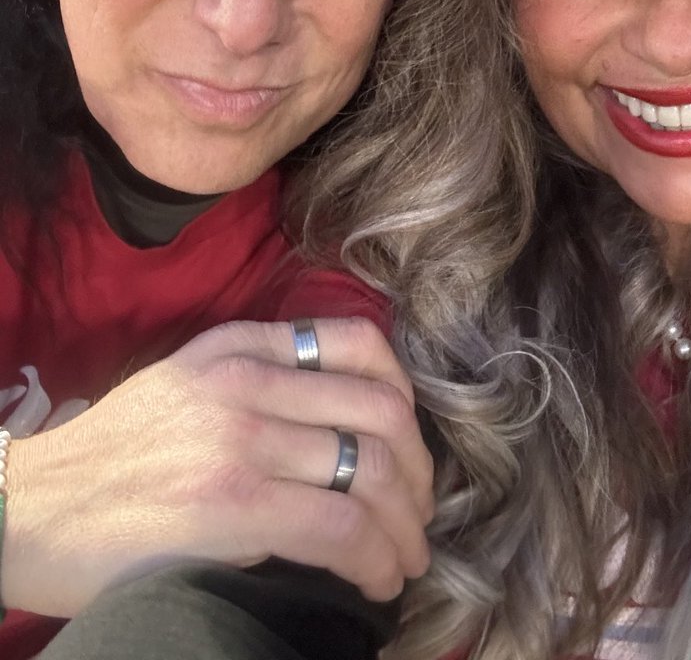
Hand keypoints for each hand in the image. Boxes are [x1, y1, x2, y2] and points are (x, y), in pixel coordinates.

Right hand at [1, 317, 432, 616]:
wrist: (29, 508)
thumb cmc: (111, 457)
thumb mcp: (187, 386)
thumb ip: (260, 386)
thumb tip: (345, 434)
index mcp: (240, 346)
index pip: (359, 343)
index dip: (405, 395)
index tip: (408, 440)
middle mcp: (248, 380)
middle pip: (382, 410)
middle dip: (419, 469)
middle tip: (419, 512)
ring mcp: (242, 439)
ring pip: (373, 469)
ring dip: (407, 523)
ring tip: (407, 555)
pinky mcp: (234, 504)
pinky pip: (343, 526)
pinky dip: (378, 557)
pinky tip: (379, 579)